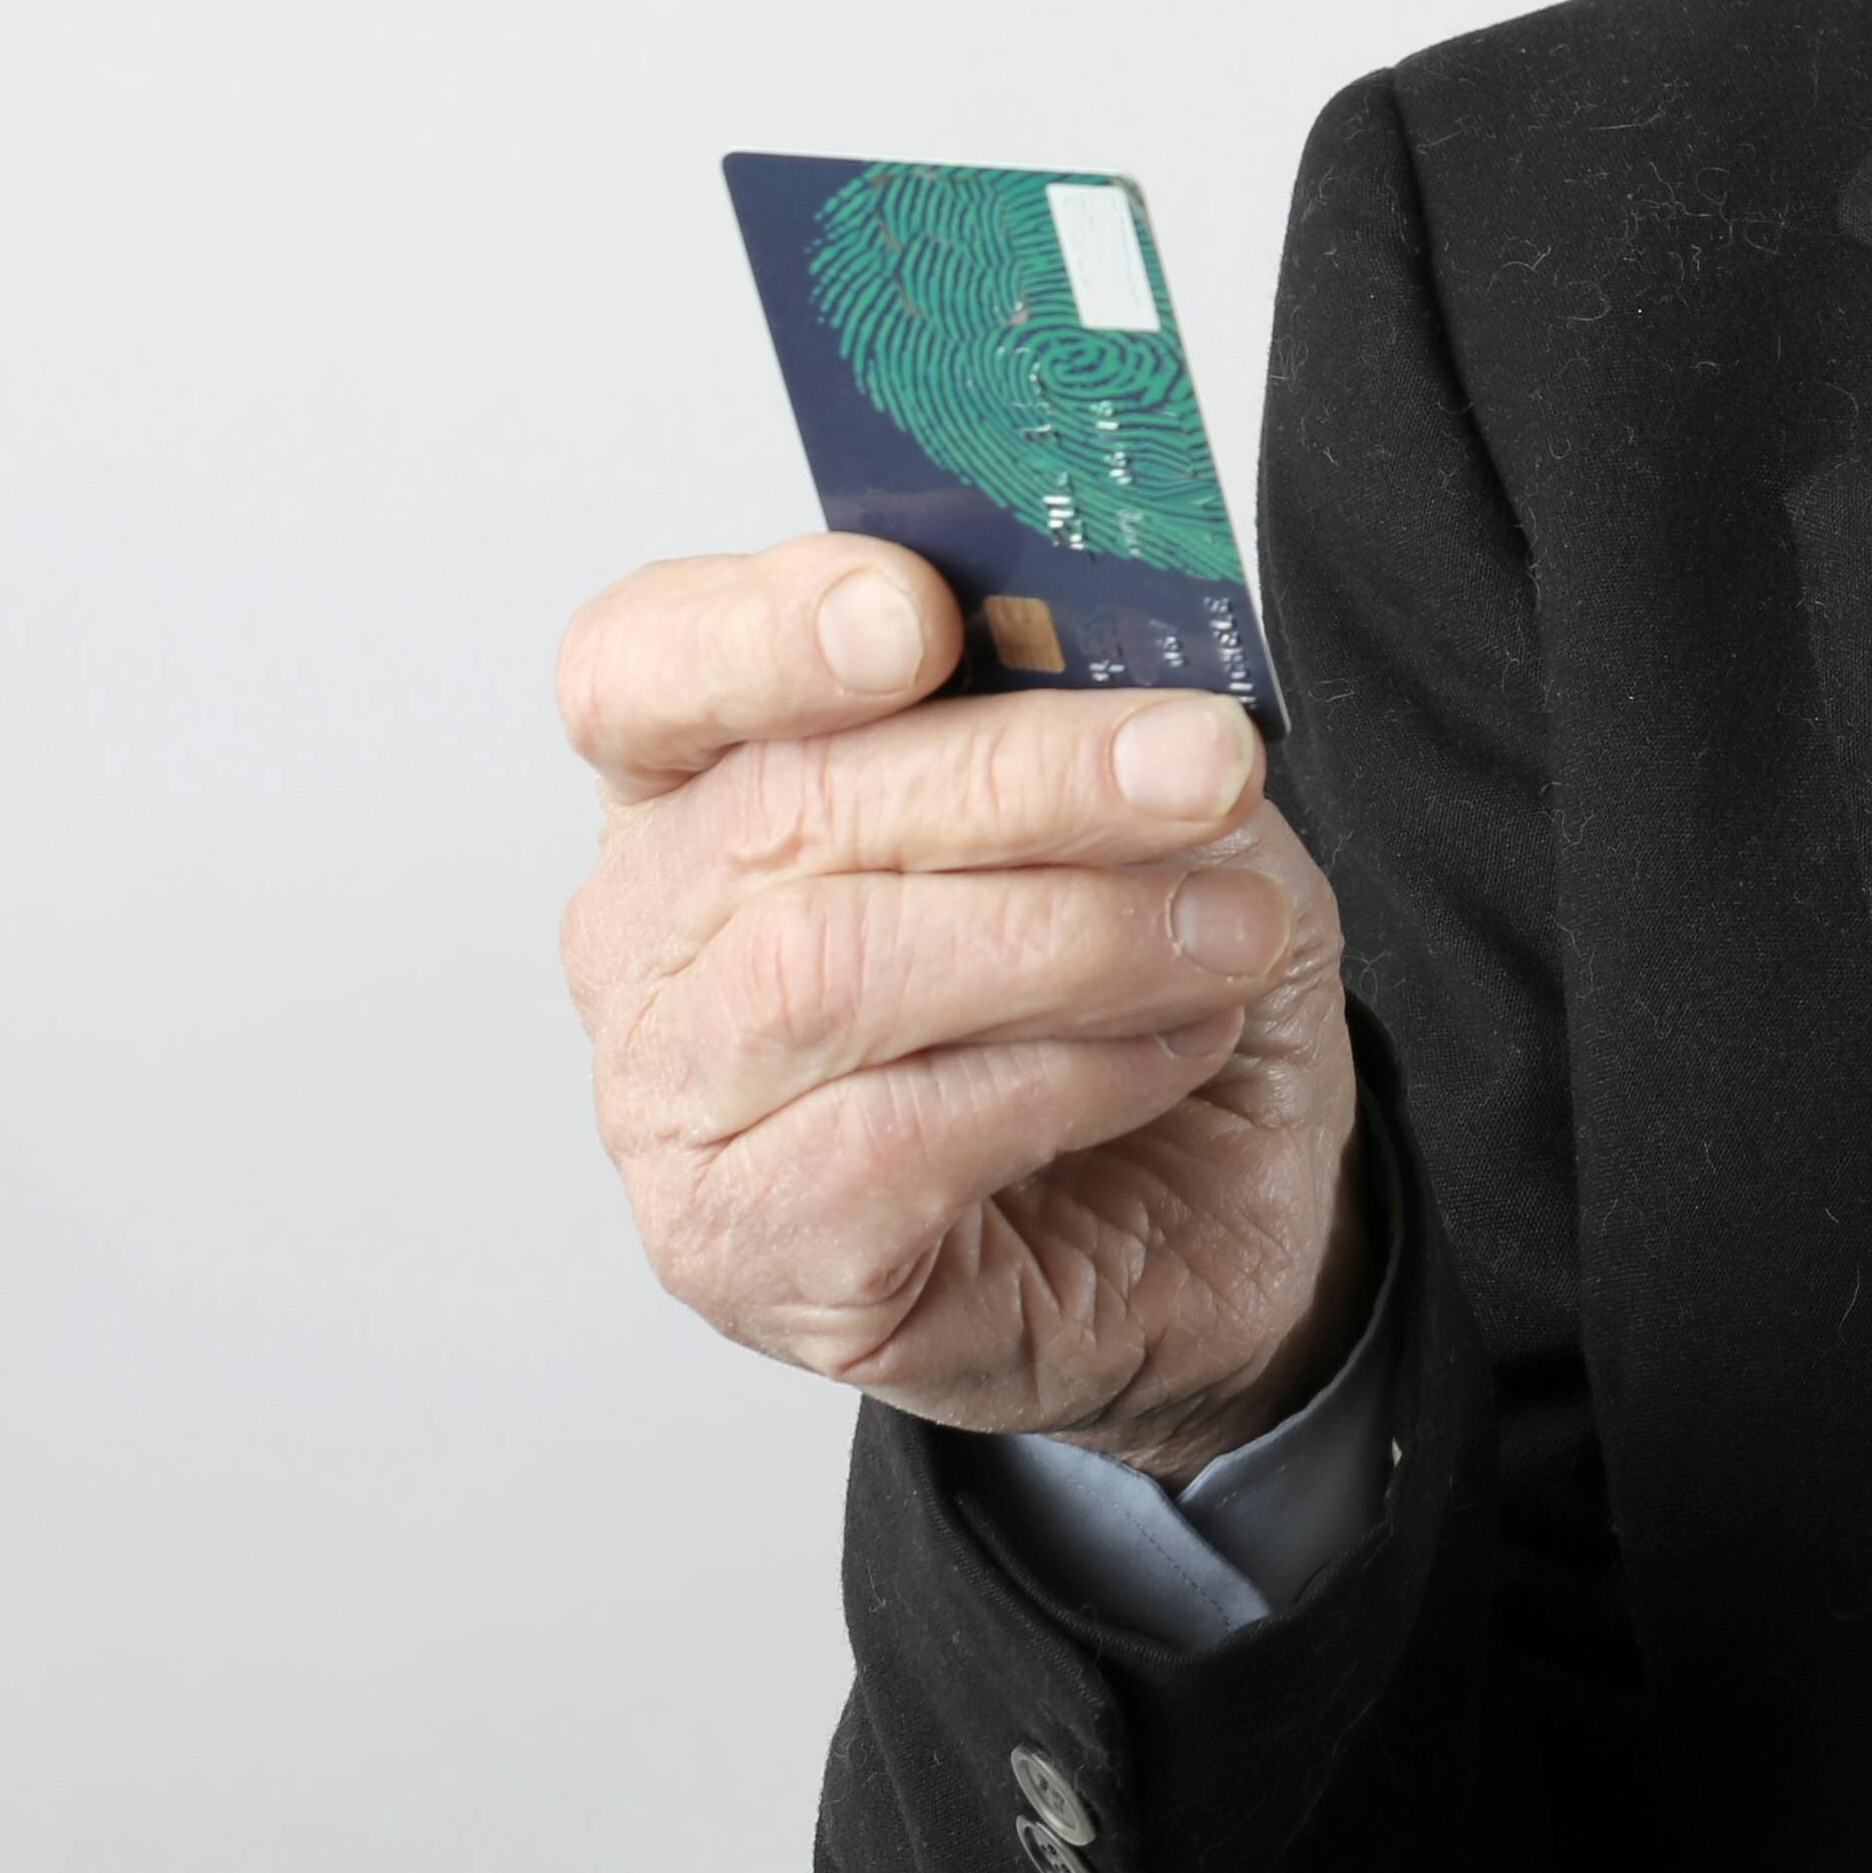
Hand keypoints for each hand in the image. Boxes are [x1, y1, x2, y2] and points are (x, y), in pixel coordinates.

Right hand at [558, 534, 1367, 1476]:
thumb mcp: (1156, 798)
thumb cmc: (1147, 978)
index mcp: (705, 777)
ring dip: (1074, 937)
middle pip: (779, 811)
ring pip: (829, 977)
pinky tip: (1171, 1051)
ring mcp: (674, 1107)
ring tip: (1230, 934)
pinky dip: (1065, 1077)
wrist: (1217, 1203)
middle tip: (1209, 769)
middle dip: (1024, 777)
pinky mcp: (744, 1255)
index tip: (919, 617)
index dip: (764, 630)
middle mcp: (650, 937)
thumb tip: (1105, 645)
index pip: (642, 666)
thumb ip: (1092, 705)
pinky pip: (885, 1142)